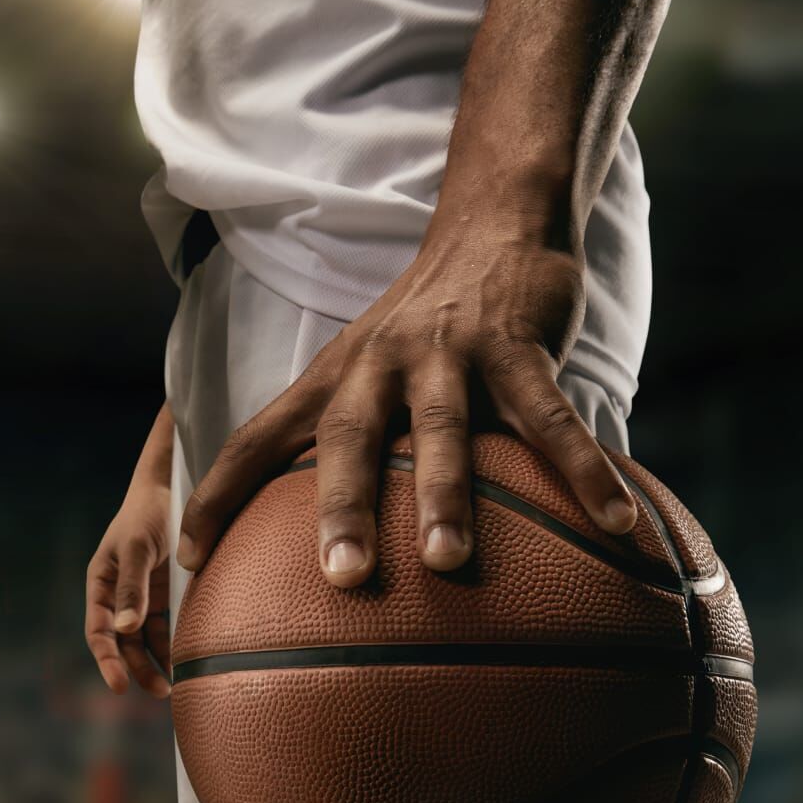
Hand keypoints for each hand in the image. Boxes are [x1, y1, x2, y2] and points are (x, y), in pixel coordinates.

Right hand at [86, 468, 172, 697]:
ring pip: (144, 640)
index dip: (107, 659)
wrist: (171, 488)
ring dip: (154, 663)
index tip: (119, 686)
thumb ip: (131, 589)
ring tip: (172, 687)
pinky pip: (164, 627)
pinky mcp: (165, 594)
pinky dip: (170, 646)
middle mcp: (118, 594)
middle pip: (122, 642)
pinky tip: (183, 662)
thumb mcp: (136, 550)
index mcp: (100, 584)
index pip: (99, 630)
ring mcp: (142, 595)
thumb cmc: (146, 515)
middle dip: (136, 668)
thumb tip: (126, 629)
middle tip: (159, 692)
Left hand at [176, 216, 636, 587]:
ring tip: (448, 561)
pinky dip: (583, 470)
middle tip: (338, 578)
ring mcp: (448, 354)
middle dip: (339, 507)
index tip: (187, 561)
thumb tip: (312, 547)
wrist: (492, 223)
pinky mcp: (516, 345)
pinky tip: (615, 525)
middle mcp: (378, 366)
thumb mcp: (364, 373)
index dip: (219, 494)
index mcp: (333, 379)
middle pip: (347, 439)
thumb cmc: (422, 328)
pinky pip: (552, 417)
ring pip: (444, 429)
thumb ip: (341, 447)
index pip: (259, 437)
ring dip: (446, 494)